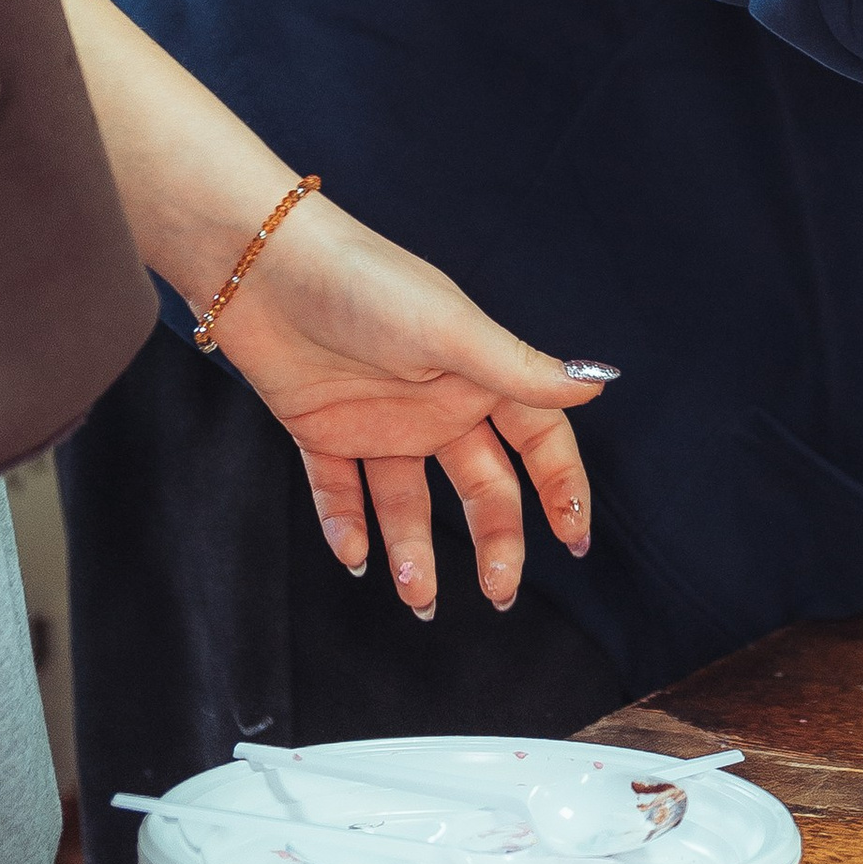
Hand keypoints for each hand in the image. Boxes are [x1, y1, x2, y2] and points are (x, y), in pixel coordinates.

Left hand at [213, 198, 615, 619]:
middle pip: (481, 486)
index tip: (574, 540)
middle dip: (496, 541)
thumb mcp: (452, 330)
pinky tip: (355, 555)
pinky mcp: (321, 431)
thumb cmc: (367, 285)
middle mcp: (435, 404)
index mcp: (476, 377)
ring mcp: (379, 421)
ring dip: (416, 551)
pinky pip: (339, 491)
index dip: (560, 487)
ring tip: (418, 596)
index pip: (537, 441)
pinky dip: (347, 526)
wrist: (265, 267)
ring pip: (408, 503)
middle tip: (500, 593)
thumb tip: (597, 384)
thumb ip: (520, 370)